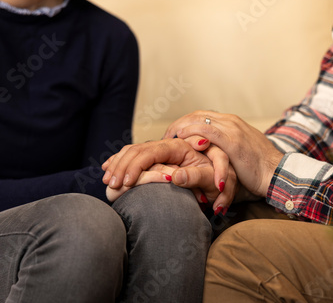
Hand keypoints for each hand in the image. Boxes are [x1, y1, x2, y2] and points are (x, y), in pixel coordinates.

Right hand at [102, 138, 236, 213]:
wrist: (225, 180)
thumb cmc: (220, 180)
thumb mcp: (213, 180)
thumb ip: (196, 176)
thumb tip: (174, 176)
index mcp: (179, 147)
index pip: (151, 151)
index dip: (136, 166)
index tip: (125, 182)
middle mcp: (167, 146)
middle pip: (137, 150)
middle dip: (121, 166)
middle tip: (110, 185)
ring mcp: (160, 152)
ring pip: (132, 151)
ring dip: (118, 164)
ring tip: (107, 180)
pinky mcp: (157, 158)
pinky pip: (133, 154)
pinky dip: (120, 160)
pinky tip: (109, 167)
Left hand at [165, 110, 283, 196]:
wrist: (276, 173)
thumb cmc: (258, 168)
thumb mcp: (238, 151)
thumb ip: (224, 146)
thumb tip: (210, 152)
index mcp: (231, 122)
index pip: (201, 115)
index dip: (184, 123)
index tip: (173, 134)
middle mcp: (230, 121)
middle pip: (196, 115)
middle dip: (179, 124)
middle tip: (166, 136)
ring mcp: (232, 129)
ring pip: (199, 119)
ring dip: (181, 128)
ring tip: (169, 138)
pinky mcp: (233, 141)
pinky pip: (206, 131)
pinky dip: (191, 132)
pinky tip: (181, 139)